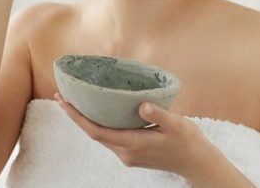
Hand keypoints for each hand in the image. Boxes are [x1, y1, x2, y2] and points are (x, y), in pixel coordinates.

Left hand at [55, 93, 231, 184]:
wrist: (197, 163)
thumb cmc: (188, 142)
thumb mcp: (176, 124)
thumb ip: (159, 113)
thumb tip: (141, 104)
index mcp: (133, 144)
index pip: (96, 131)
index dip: (77, 117)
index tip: (63, 102)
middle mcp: (126, 152)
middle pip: (93, 134)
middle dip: (76, 116)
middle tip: (62, 96)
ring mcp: (128, 155)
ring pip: (101, 136)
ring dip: (86, 120)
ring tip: (75, 102)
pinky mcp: (133, 153)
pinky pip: (110, 137)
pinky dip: (99, 124)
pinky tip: (99, 112)